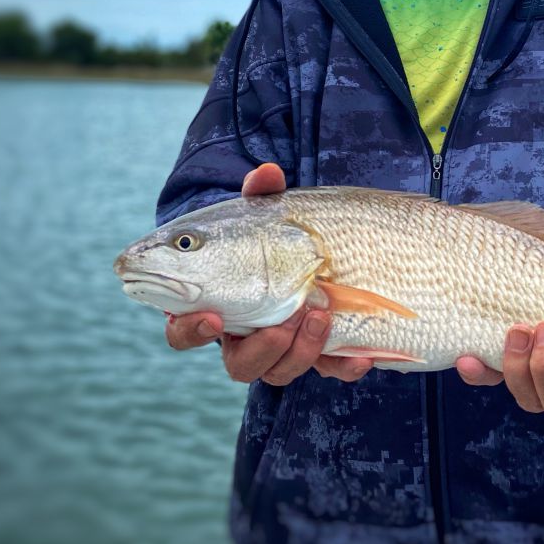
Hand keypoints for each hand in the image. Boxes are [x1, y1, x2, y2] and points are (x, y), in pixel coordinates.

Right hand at [164, 162, 372, 385]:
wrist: (317, 247)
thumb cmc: (271, 233)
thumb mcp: (266, 212)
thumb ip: (262, 195)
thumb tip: (267, 173)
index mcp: (216, 304)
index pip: (184, 331)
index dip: (190, 330)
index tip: (212, 317)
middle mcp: (245, 335)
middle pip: (238, 364)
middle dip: (261, 347)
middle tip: (284, 318)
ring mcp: (282, 347)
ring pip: (278, 371)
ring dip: (299, 350)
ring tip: (321, 314)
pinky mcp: (318, 350)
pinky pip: (328, 369)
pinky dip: (343, 366)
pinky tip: (359, 357)